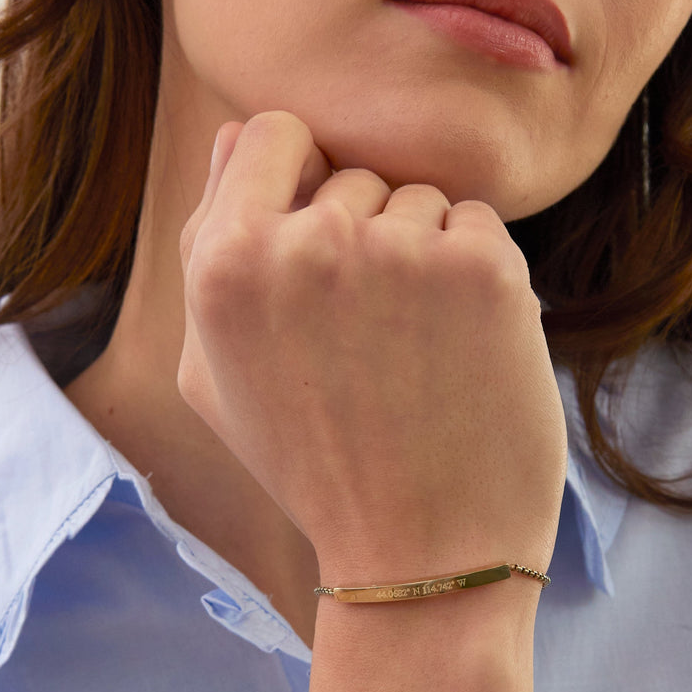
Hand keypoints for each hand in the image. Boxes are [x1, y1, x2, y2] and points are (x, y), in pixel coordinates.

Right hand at [177, 111, 567, 584]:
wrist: (424, 557)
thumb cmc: (315, 471)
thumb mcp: (216, 376)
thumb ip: (207, 250)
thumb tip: (231, 136)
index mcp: (226, 264)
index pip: (270, 134)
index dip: (299, 180)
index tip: (321, 246)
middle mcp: (309, 242)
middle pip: (352, 172)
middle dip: (364, 240)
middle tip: (368, 347)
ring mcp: (401, 252)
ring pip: (420, 201)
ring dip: (423, 262)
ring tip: (415, 359)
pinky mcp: (484, 269)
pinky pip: (478, 225)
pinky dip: (477, 278)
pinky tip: (462, 353)